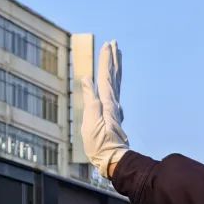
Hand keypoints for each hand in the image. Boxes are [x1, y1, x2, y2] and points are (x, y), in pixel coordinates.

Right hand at [81, 41, 130, 176]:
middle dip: (113, 59)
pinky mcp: (112, 116)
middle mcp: (113, 103)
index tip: (107, 45)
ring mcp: (114, 109)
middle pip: (114, 76)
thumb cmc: (100, 144)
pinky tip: (112, 82)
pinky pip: (113, 92)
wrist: (112, 159)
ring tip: (116, 55)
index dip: (106, 60)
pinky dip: (113, 82)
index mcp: (107, 102)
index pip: (106, 76)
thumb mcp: (91, 121)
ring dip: (115, 68)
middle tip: (114, 43)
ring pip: (116, 83)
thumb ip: (90, 98)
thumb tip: (87, 78)